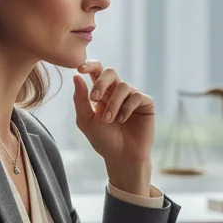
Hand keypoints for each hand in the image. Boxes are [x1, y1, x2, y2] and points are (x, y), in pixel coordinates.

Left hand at [72, 62, 155, 194]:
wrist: (122, 157)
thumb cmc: (103, 140)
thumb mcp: (86, 120)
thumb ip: (80, 99)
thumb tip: (76, 77)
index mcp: (102, 93)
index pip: (97, 72)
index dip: (90, 66)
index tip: (79, 69)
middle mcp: (117, 92)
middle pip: (110, 72)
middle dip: (101, 83)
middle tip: (94, 99)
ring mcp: (132, 97)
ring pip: (123, 86)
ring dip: (114, 103)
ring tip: (110, 120)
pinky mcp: (146, 103)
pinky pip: (136, 96)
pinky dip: (127, 108)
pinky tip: (123, 120)